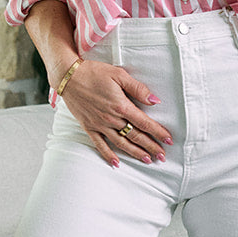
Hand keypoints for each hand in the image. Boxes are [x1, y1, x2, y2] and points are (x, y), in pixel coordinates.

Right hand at [58, 59, 172, 167]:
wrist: (69, 76)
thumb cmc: (94, 73)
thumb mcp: (119, 75)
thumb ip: (138, 89)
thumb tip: (155, 100)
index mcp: (121, 106)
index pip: (144, 123)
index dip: (158, 132)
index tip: (169, 140)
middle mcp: (111, 119)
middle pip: (135, 136)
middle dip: (151, 147)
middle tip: (162, 156)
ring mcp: (100, 125)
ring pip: (121, 143)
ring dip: (135, 153)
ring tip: (147, 159)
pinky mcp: (89, 127)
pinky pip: (100, 145)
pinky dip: (108, 155)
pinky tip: (116, 163)